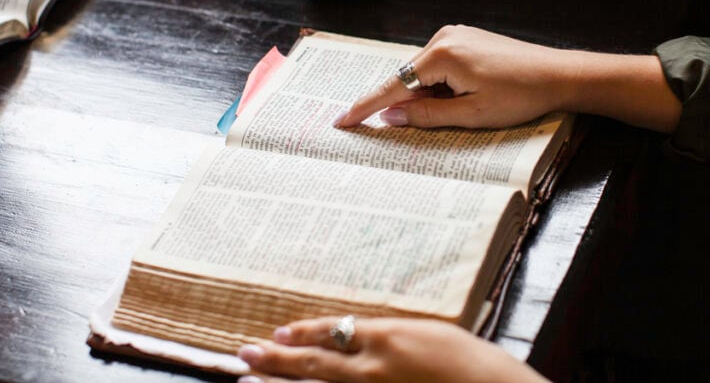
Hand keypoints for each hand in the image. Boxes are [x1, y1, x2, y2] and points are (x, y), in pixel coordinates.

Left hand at [237, 316, 548, 382]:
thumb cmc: (464, 359)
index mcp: (385, 337)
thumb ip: (387, 336)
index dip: (302, 332)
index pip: (331, 331)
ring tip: (248, 382)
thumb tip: (358, 336)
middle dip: (275, 358)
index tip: (279, 331)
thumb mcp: (425, 333)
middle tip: (244, 353)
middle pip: (312, 362)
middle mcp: (372, 369)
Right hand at [333, 25, 576, 128]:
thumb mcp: (470, 115)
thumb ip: (426, 115)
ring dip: (429, 97)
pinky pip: (439, 67)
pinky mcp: (466, 40)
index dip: (366, 106)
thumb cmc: (518, 96)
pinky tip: (462, 98)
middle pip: (408, 79)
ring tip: (463, 109)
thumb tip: (389, 117)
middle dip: (408, 105)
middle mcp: (443, 38)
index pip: (392, 86)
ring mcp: (455, 36)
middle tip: (429, 124)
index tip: (341, 121)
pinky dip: (440, 86)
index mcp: (441, 54)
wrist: (558, 75)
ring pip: (424, 74)